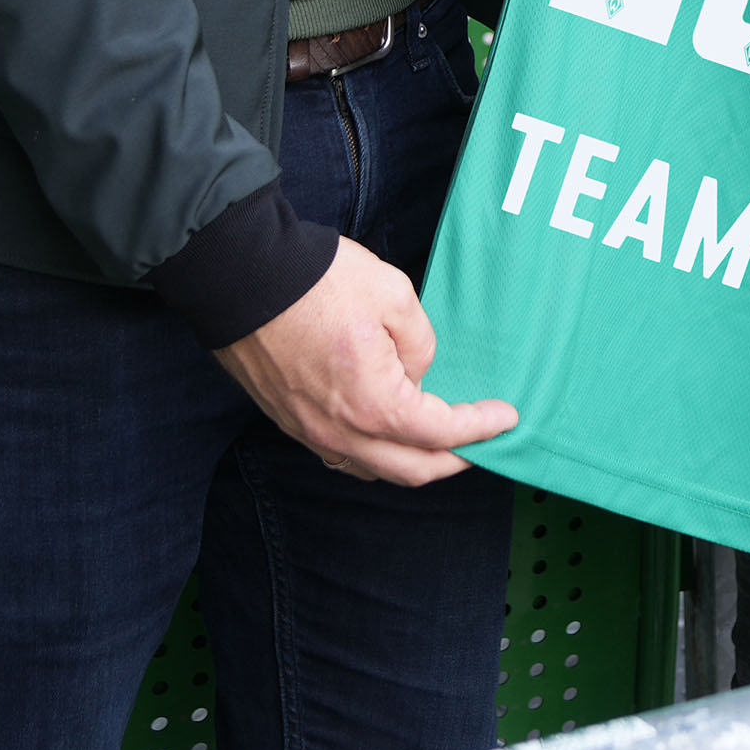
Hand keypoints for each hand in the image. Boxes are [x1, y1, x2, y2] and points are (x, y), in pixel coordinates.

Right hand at [211, 236, 516, 483]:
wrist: (243, 278)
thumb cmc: (317, 282)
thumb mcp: (395, 296)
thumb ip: (421, 344)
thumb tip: (418, 373)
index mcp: (374, 404)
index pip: (441, 433)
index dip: (480, 427)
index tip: (506, 416)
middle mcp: (341, 431)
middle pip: (412, 470)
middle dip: (454, 460)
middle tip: (481, 441)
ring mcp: (311, 431)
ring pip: (374, 469)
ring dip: (413, 462)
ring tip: (439, 440)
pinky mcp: (291, 421)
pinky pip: (343, 456)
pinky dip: (376, 455)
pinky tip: (389, 434)